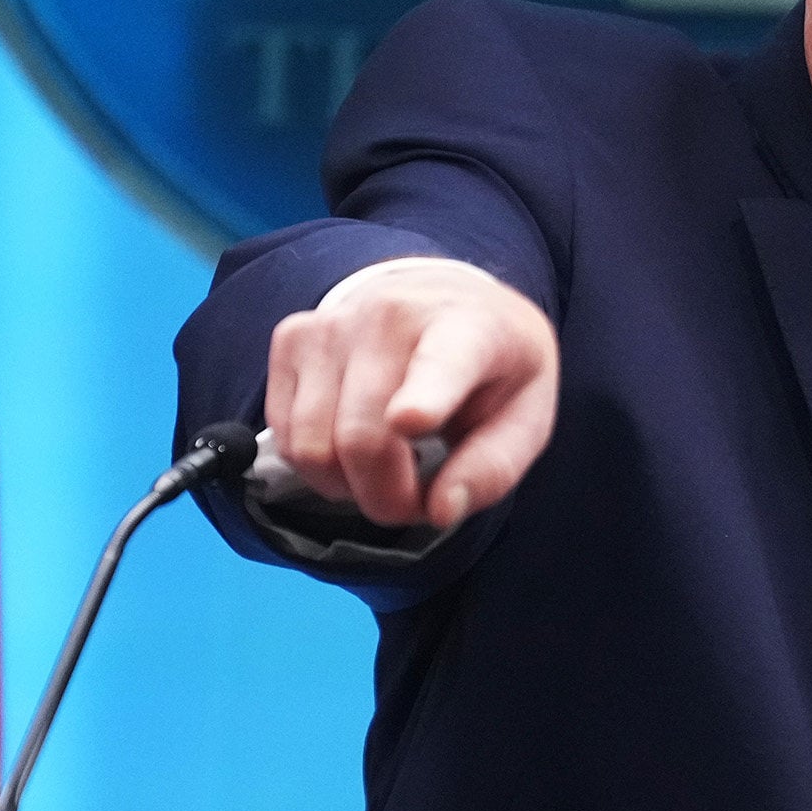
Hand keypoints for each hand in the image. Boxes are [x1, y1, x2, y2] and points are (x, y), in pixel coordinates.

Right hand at [264, 258, 557, 529]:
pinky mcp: (292, 338)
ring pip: (312, 447)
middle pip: (362, 439)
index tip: (411, 420)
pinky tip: (351, 443)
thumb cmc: (491, 369)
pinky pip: (285, 436)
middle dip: (387, 499)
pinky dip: (317, 464)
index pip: (441, 366)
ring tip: (387, 468)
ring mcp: (332, 323)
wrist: (446, 300)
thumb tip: (440, 510)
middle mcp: (391, 314)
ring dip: (348, 486)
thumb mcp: (525, 417)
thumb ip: (492, 469)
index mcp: (468, 329)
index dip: (423, 399)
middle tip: (415, 501)